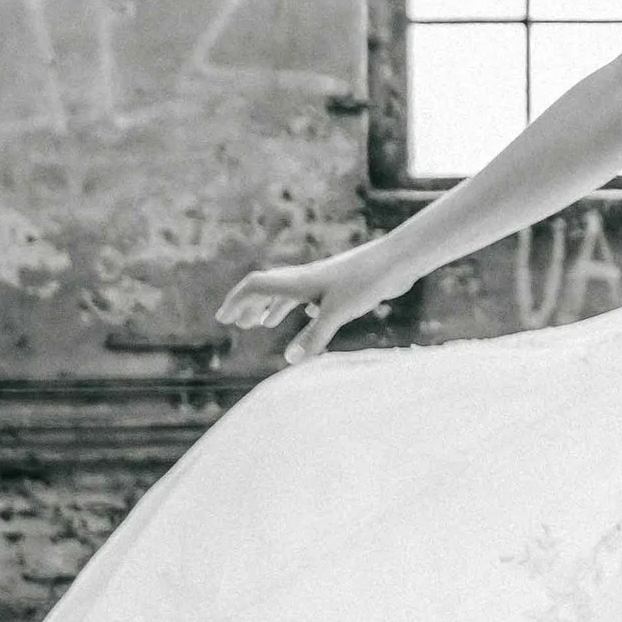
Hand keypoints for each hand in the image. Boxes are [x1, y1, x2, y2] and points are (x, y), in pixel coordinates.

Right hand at [216, 244, 402, 366]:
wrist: (397, 261)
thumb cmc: (366, 282)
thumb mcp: (338, 312)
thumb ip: (314, 336)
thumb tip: (289, 360)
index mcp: (299, 281)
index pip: (256, 286)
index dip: (238, 301)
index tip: (224, 319)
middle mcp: (307, 278)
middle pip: (268, 288)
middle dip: (249, 305)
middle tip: (235, 323)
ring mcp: (323, 281)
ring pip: (289, 292)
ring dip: (271, 307)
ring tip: (262, 324)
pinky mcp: (340, 285)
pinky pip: (311, 295)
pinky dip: (299, 306)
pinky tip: (308, 315)